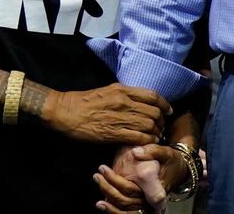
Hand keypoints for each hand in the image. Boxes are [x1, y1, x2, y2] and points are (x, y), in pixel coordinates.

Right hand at [44, 83, 169, 144]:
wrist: (64, 111)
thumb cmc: (84, 101)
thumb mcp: (108, 90)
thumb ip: (126, 94)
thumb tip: (141, 100)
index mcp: (123, 90)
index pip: (153, 96)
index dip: (164, 104)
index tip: (168, 111)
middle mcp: (124, 102)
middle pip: (154, 112)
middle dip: (161, 121)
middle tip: (161, 127)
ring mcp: (119, 118)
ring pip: (149, 125)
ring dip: (155, 132)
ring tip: (155, 136)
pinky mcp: (112, 133)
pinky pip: (138, 137)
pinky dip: (146, 140)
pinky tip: (147, 142)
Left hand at [96, 143, 196, 213]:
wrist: (178, 170)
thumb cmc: (171, 162)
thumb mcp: (165, 152)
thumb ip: (151, 151)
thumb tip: (134, 152)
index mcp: (158, 188)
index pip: (134, 192)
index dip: (117, 182)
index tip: (105, 171)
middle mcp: (151, 201)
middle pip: (126, 202)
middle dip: (108, 189)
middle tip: (97, 174)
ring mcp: (145, 205)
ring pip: (124, 212)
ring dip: (109, 204)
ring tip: (97, 193)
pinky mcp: (140, 206)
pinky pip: (125, 213)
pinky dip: (113, 211)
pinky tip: (102, 203)